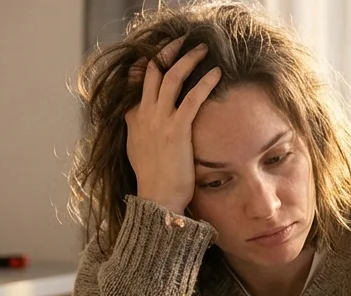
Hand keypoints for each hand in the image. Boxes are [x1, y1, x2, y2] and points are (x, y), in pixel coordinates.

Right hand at [125, 37, 221, 214]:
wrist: (157, 200)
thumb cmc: (153, 180)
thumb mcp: (137, 150)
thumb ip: (138, 130)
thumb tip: (141, 122)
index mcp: (133, 119)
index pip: (136, 81)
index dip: (148, 64)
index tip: (160, 53)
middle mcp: (143, 115)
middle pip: (152, 72)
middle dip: (167, 51)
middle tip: (182, 41)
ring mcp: (158, 121)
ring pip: (170, 78)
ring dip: (187, 59)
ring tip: (202, 49)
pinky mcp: (176, 130)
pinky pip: (192, 98)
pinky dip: (204, 83)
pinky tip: (216, 73)